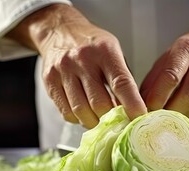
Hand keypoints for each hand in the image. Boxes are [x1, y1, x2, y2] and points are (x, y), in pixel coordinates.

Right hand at [7, 4, 146, 128]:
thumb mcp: (114, 52)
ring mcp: (63, 70)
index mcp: (104, 51)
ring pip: (81, 111)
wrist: (60, 31)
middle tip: (118, 122)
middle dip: (111, 118)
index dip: (131, 104)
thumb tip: (132, 110)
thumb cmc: (92, 45)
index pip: (121, 83)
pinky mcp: (49, 81)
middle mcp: (82, 59)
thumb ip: (122, 79)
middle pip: (99, 103)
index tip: (139, 118)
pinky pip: (66, 112)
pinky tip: (84, 113)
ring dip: (94, 122)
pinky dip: (78, 119)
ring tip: (100, 119)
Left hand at [140, 18, 188, 116]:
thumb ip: (154, 81)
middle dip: (171, 111)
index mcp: (185, 49)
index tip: (148, 110)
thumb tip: (141, 105)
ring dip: (182, 114)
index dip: (158, 97)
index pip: (171, 77)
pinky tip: (188, 110)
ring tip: (171, 117)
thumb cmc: (187, 52)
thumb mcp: (166, 59)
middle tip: (159, 119)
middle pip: (187, 95)